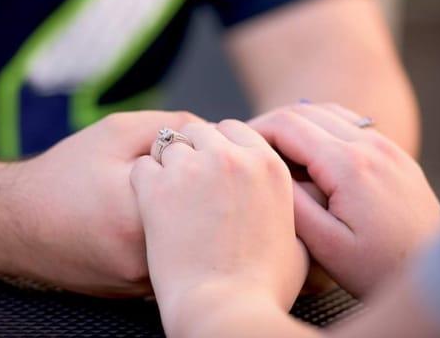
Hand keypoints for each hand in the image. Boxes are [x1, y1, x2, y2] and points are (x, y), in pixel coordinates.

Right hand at [3, 111, 200, 296]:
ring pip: (193, 243)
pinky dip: (174, 240)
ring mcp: (141, 282)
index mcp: (142, 214)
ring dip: (190, 218)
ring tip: (156, 198)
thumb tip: (218, 134)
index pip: (208, 181)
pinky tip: (153, 221)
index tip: (194, 150)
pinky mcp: (136, 293)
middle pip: (205, 216)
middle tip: (181, 175)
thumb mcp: (117, 132)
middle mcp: (146, 258)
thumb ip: (173, 125)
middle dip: (201, 190)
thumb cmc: (64, 173)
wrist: (15, 223)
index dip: (205, 159)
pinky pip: (173, 260)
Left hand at [130, 120, 307, 333]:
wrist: (223, 308)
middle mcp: (232, 158)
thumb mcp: (296, 246)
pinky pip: (143, 165)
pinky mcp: (157, 187)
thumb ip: (290, 216)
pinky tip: (150, 204)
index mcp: (268, 166)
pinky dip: (143, 180)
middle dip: (195, 151)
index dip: (222, 148)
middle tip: (190, 183)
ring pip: (170, 145)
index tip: (215, 168)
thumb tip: (295, 212)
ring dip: (169, 165)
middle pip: (202, 132)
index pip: (236, 129)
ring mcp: (192, 169)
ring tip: (170, 197)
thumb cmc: (262, 287)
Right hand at [250, 103, 439, 296]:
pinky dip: (320, 127)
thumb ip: (291, 202)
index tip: (236, 145)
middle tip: (247, 144)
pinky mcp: (394, 154)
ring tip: (273, 147)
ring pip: (327, 112)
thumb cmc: (378, 267)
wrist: (429, 273)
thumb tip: (264, 168)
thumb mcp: (325, 244)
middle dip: (270, 123)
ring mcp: (386, 146)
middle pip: (304, 111)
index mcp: (348, 165)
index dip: (254, 130)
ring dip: (295, 122)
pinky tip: (308, 150)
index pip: (287, 125)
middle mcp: (370, 145)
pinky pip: (348, 124)